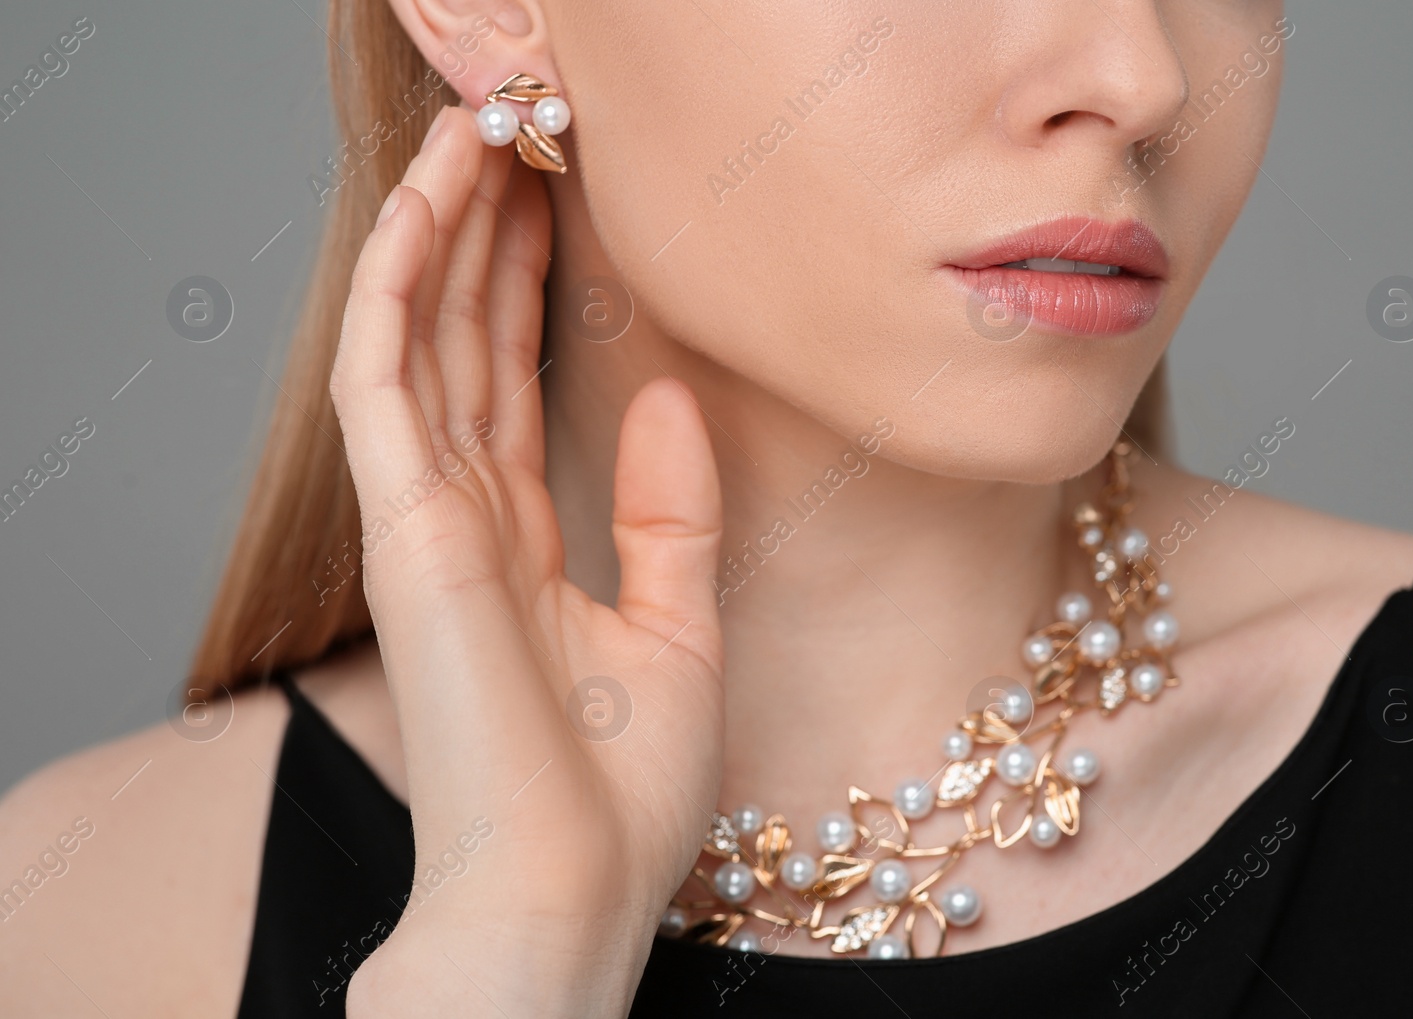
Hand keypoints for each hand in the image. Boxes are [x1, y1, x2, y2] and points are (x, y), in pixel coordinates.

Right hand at [328, 105, 725, 1017]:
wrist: (571, 891)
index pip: (510, 380)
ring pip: (418, 335)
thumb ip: (668, 510)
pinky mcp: (404, 527)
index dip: (529, 283)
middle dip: (488, 233)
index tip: (563, 197)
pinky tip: (434, 203)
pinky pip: (386, 376)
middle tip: (520, 131)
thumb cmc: (619, 794)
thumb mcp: (678, 626)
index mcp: (520, 540)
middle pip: (465, 340)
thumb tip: (663, 393)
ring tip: (476, 130)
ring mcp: (424, 518)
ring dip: (440, 227)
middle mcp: (462, 517)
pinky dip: (401, 283)